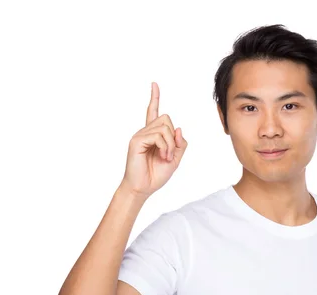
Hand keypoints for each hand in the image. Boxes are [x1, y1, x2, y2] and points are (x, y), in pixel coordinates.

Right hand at [121, 82, 187, 196]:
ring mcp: (140, 135)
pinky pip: (158, 136)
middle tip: (170, 153)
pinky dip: (165, 146)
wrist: (143, 188)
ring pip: (165, 128)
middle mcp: (145, 132)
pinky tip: (162, 156)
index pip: (153, 112)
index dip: (154, 98)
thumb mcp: (175, 159)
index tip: (154, 84)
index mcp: (153, 135)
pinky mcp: (137, 140)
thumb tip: (179, 128)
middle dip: (174, 137)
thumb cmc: (156, 175)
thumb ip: (180, 144)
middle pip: (166, 119)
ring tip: (165, 157)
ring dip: (171, 144)